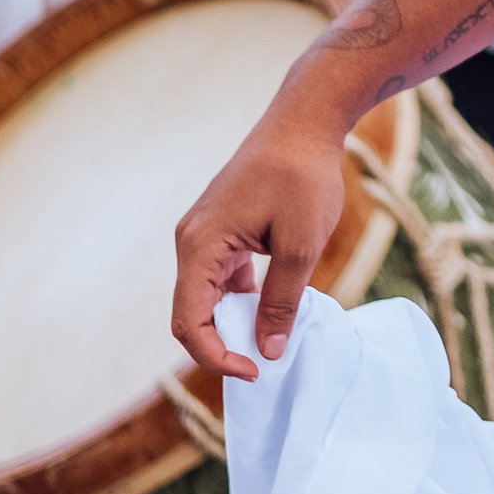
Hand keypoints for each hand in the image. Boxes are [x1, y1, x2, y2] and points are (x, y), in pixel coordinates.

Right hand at [172, 105, 353, 379]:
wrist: (304, 123)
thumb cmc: (303, 178)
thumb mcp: (301, 246)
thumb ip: (282, 300)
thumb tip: (269, 350)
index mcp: (200, 246)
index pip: (190, 322)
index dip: (217, 357)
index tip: (258, 370)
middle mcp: (191, 241)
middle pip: (190, 314)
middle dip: (221, 346)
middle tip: (264, 363)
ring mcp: (202, 234)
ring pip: (205, 297)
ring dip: (231, 324)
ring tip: (270, 341)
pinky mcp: (220, 229)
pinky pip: (219, 277)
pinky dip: (239, 299)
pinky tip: (271, 309)